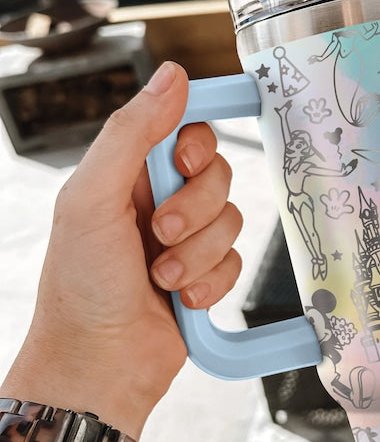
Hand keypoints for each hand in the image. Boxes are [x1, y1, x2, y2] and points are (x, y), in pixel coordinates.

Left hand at [3, 62, 241, 434]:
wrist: (98, 365)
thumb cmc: (80, 287)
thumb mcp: (92, 199)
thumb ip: (132, 134)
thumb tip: (171, 76)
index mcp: (128, 175)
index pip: (184, 131)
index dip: (198, 142)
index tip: (190, 160)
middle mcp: (159, 202)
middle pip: (217, 176)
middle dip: (193, 211)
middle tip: (159, 234)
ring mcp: (185, 241)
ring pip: (231, 221)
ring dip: (198, 254)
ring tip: (162, 277)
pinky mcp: (207, 276)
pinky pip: (235, 263)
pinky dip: (210, 283)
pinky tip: (182, 300)